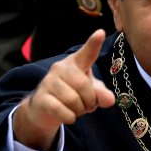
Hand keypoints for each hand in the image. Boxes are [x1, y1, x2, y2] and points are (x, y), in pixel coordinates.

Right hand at [12, 29, 115, 150]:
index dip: (94, 44)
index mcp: (76, 63)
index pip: (87, 53)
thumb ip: (101, 94)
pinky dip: (69, 117)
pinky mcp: (41, 98)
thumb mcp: (90, 93)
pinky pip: (62, 111)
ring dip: (79, 111)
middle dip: (90, 102)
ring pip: (73, 100)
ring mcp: (49, 82)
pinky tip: (68, 116)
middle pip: (84, 86)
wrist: (45, 109)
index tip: (101, 33)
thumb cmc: (72, 95)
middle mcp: (61, 68)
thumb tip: (109, 100)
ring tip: (75, 110)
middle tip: (86, 106)